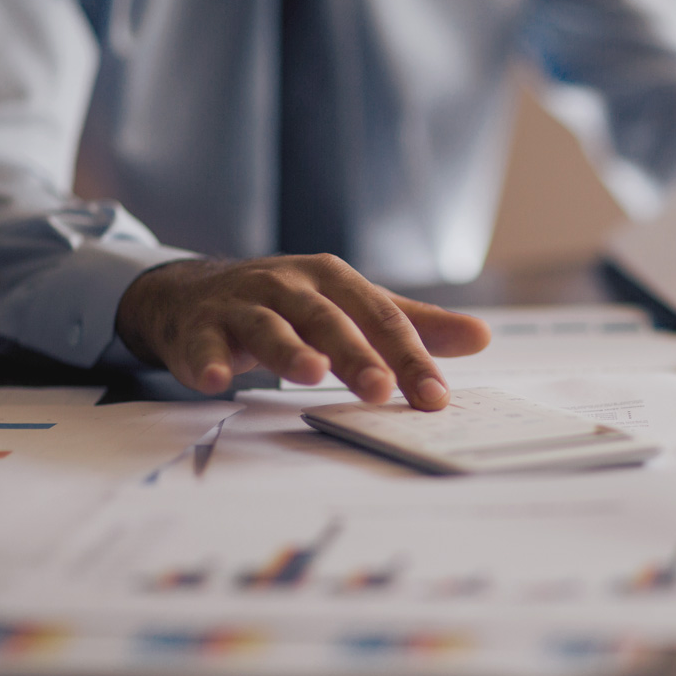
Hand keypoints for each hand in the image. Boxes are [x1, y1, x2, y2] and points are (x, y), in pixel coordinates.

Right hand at [115, 255, 491, 407]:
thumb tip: (482, 336)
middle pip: (328, 319)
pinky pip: (203, 345)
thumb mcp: (349, 306)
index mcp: (333, 278)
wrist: (193, 292)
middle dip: (355, 354)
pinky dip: (208, 361)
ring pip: (269, 326)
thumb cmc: (285, 303)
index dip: (409, 357)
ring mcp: (241, 303)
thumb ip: (411, 324)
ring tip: (310, 375)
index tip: (435, 397)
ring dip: (289, 350)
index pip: (380, 318)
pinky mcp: (198, 328)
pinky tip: (216, 382)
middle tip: (380, 390)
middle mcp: (288, 284)